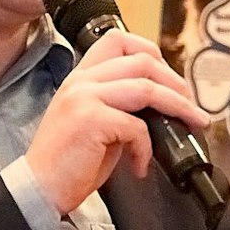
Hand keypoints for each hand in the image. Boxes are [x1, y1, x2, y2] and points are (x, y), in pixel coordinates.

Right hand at [26, 30, 208, 214]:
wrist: (38, 189)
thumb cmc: (66, 163)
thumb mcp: (92, 122)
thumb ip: (118, 105)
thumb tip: (158, 107)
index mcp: (80, 78)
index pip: (118, 40)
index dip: (151, 53)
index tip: (169, 78)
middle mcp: (81, 81)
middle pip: (142, 61)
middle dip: (176, 83)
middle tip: (190, 106)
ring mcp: (84, 98)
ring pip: (147, 88)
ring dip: (177, 108)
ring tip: (190, 124)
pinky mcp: (91, 120)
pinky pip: (137, 126)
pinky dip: (147, 148)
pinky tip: (140, 164)